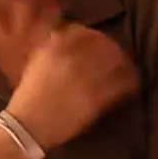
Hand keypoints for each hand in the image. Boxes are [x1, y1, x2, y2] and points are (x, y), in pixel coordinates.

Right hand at [6, 21, 139, 151]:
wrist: (27, 125)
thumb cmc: (30, 94)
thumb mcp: (38, 61)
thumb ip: (55, 45)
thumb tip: (76, 36)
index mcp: (57, 45)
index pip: (89, 33)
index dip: (99, 40)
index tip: (102, 47)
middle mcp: (74, 56)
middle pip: (107, 45)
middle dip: (115, 52)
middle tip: (119, 60)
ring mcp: (87, 75)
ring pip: (118, 62)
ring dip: (125, 66)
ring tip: (127, 72)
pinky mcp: (97, 95)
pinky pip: (123, 83)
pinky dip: (129, 83)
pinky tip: (129, 86)